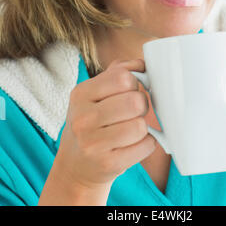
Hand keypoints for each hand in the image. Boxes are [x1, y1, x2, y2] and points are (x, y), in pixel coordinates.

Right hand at [54, 58, 156, 193]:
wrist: (75, 165)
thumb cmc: (92, 122)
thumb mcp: (95, 93)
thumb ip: (118, 71)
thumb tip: (141, 64)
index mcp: (81, 94)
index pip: (123, 77)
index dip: (134, 83)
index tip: (129, 91)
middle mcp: (83, 118)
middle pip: (135, 102)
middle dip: (141, 105)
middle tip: (134, 112)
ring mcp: (93, 144)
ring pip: (140, 126)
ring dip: (143, 127)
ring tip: (131, 129)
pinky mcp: (107, 164)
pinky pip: (145, 146)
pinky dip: (146, 144)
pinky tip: (133, 144)